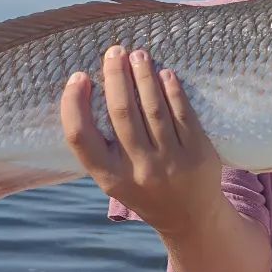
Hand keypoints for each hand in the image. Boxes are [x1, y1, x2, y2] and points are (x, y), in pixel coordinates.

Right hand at [61, 46, 223, 233]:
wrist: (191, 219)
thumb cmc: (145, 189)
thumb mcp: (115, 178)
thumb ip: (101, 146)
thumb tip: (91, 89)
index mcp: (110, 177)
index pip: (80, 137)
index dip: (74, 104)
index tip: (78, 77)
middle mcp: (139, 170)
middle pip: (121, 113)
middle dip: (116, 76)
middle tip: (114, 51)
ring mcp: (171, 162)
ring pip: (154, 109)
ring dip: (144, 76)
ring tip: (138, 54)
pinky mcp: (197, 154)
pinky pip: (182, 114)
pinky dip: (172, 90)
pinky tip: (165, 73)